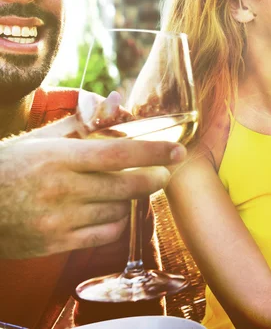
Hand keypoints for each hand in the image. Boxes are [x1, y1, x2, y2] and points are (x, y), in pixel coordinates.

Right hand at [0, 113, 185, 259]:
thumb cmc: (9, 166)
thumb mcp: (40, 139)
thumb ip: (83, 123)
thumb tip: (117, 101)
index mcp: (58, 157)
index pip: (117, 154)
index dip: (153, 152)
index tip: (178, 150)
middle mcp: (61, 190)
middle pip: (126, 186)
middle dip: (155, 178)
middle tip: (166, 171)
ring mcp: (59, 220)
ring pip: (118, 212)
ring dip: (131, 200)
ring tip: (128, 188)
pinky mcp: (55, 244)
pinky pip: (104, 236)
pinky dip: (116, 223)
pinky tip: (112, 210)